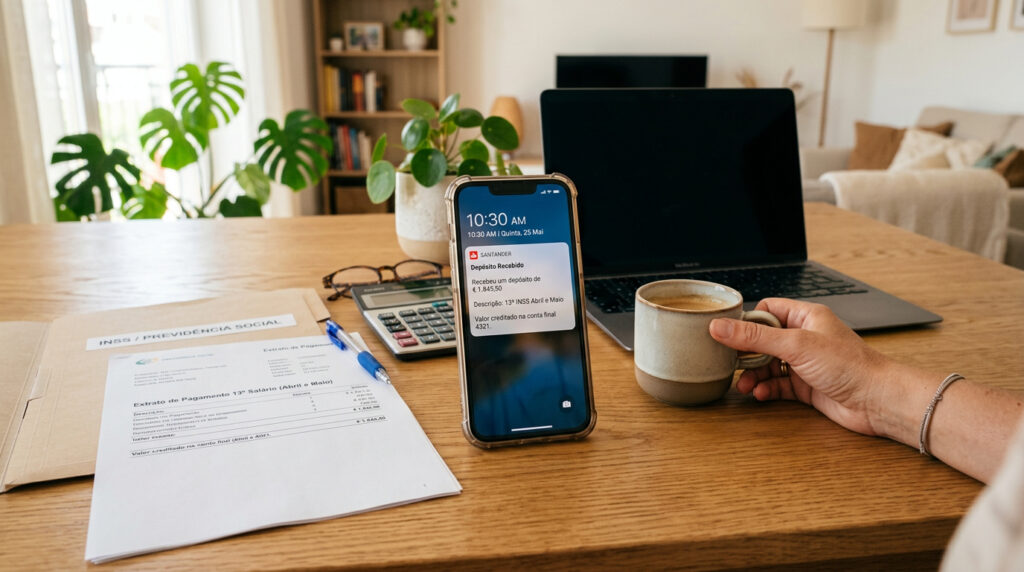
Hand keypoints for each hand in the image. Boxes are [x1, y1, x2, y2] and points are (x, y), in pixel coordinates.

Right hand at [709, 298, 910, 436]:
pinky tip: (761, 393)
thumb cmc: (850, 365)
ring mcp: (805, 363)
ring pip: (768, 365)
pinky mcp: (807, 386)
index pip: (766, 310)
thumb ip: (755, 337)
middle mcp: (805, 337)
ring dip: (753, 375)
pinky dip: (767, 389)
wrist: (878, 400)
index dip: (746, 322)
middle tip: (730, 363)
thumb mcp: (795, 345)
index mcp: (805, 316)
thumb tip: (720, 326)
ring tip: (743, 385)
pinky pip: (778, 385)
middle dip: (746, 353)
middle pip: (763, 340)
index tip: (726, 334)